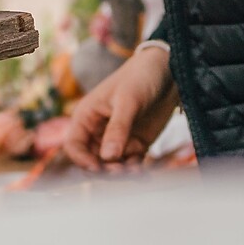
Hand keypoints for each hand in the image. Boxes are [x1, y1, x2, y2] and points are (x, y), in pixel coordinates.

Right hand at [62, 46, 177, 171]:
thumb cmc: (140, 77)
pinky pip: (131, 164)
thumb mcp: (128, 101)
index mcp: (87, 116)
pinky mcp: (136, 144)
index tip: (97, 167)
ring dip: (122, 173)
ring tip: (137, 172)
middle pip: (92, 160)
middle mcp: (99, 130)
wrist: (169, 71)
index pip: (74, 145)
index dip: (81, 159)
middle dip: (104, 169)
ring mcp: (118, 139)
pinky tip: (145, 174)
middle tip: (122, 171)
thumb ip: (118, 129)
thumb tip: (107, 158)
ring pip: (112, 166)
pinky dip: (136, 171)